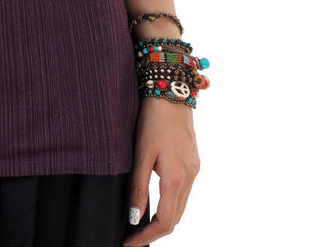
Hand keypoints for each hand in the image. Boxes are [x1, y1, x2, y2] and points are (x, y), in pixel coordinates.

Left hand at [122, 97, 199, 245]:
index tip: (128, 243)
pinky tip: (155, 203)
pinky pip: (183, 193)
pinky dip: (170, 205)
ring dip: (162, 220)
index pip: (165, 222)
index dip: (147, 237)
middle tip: (131, 238)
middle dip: (153, 232)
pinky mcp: (192, 162)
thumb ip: (139, 186)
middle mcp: (190, 177)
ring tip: (140, 226)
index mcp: (177, 178)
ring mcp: (193, 170)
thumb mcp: (141, 152)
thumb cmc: (153, 118)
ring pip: (180, 207)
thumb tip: (135, 218)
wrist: (172, 90)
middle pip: (175, 219)